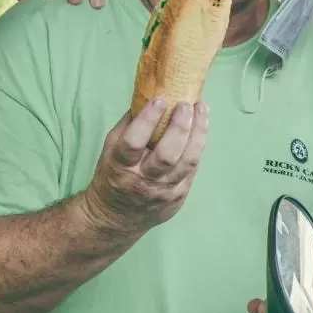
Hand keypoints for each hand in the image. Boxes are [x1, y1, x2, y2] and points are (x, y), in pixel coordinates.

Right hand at [84, 98, 208, 235]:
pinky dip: (199, 146)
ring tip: (202, 110)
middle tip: (186, 104)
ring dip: (198, 133)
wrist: (116, 218)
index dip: (148, 120)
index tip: (160, 99)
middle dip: (180, 127)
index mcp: (120, 167)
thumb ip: (129, 125)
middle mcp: (142, 181)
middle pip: (167, 155)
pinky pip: (193, 169)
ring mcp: (163, 192)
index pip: (134, 143)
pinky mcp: (178, 197)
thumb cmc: (113, 175)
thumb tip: (150, 94)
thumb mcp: (110, 149)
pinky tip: (201, 128)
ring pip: (188, 162)